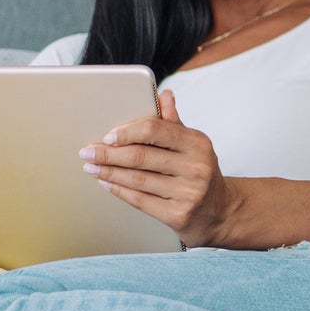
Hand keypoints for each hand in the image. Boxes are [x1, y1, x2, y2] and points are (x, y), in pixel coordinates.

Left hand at [79, 90, 235, 246]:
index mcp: (198, 143)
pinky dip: (119, 190)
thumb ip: (174, 123)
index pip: (155, 130)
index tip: (107, 136)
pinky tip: (107, 183)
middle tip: (88, 152)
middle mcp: (196, 168)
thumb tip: (164, 95)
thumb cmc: (200, 172)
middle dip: (108, 154)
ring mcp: (188, 193)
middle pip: (141, 156)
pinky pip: (140, 200)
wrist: (221, 210)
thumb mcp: (193, 145)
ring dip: (108, 172)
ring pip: (137, 179)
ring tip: (91, 167)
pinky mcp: (178, 215)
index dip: (127, 132)